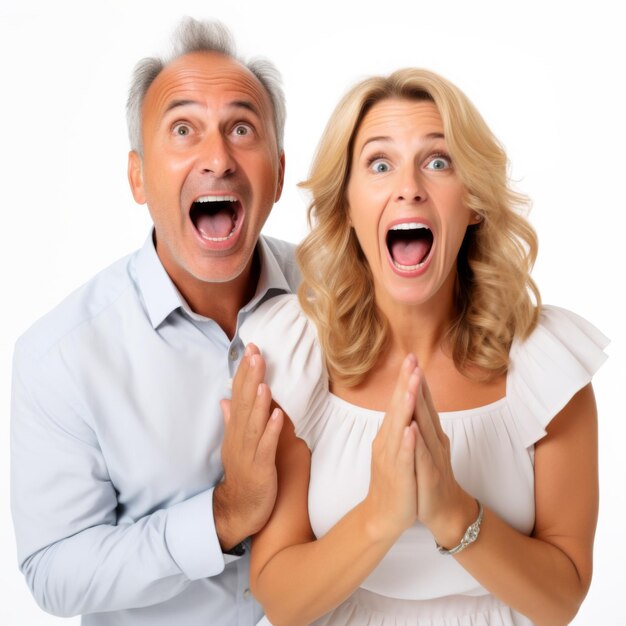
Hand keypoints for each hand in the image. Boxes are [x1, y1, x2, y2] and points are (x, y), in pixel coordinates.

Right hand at [214, 344, 283, 550]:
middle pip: (244, 403)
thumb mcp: (235, 444)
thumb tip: (225, 399)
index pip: (239, 395)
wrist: (239, 510)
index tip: (251, 350)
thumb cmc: (242, 474)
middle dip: (250, 377)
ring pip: (253, 423)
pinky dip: (270, 431)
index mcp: (236, 430)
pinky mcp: (260, 469)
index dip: (245, 373)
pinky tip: (277, 415)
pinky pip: (265, 448)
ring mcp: (249, 453)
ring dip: (258, 401)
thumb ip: (231, 420)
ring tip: (263, 380)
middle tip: (255, 352)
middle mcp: (240, 437)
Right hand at [363, 354, 418, 541]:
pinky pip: (403, 457)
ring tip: (411, 385)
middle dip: (404, 384)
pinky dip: (406, 442)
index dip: (404, 380)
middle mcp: (387, 442)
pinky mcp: (399, 476)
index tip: (411, 359)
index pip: (396, 402)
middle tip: (410, 360)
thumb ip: (398, 427)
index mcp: (389, 435)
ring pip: (399, 428)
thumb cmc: (394, 481)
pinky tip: (410, 429)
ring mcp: (392, 458)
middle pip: (395, 408)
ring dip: (405, 406)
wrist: (383, 516)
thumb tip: (403, 405)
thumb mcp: (395, 449)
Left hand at [412, 369, 476, 546]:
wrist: (444, 512)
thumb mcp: (425, 447)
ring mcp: (433, 458)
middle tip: (413, 361)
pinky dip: (417, 442)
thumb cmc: (431, 477)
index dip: (417, 381)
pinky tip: (412, 428)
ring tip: (413, 383)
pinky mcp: (430, 476)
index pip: (423, 403)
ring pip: (424, 428)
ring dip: (419, 405)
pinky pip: (422, 457)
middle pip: (425, 409)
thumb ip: (422, 426)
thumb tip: (415, 404)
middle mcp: (434, 441)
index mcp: (430, 434)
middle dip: (418, 384)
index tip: (410, 359)